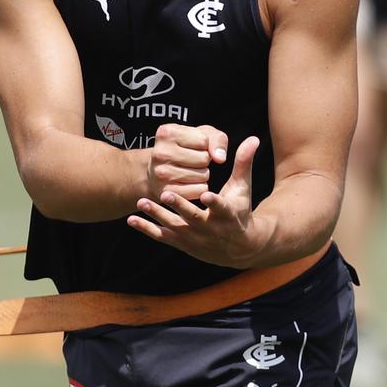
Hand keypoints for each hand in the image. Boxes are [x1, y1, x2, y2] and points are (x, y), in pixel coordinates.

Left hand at [129, 136, 260, 267]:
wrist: (239, 248)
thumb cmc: (240, 210)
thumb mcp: (243, 188)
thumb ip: (244, 163)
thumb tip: (253, 138)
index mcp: (228, 215)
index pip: (222, 208)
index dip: (215, 202)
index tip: (207, 194)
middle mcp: (211, 229)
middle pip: (194, 218)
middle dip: (180, 207)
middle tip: (165, 194)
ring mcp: (196, 238)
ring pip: (175, 227)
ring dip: (158, 216)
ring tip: (142, 202)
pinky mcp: (184, 244)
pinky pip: (164, 237)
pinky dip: (148, 229)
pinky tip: (133, 219)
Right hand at [146, 124, 227, 202]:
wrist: (159, 168)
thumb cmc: (184, 147)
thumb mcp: (201, 134)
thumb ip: (217, 139)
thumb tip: (220, 158)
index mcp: (167, 133)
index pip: (203, 141)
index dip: (204, 145)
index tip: (193, 146)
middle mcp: (161, 153)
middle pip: (203, 159)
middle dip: (204, 160)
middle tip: (192, 159)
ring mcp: (161, 174)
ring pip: (202, 176)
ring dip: (202, 174)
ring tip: (190, 169)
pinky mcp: (167, 192)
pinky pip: (199, 191)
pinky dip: (200, 187)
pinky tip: (189, 182)